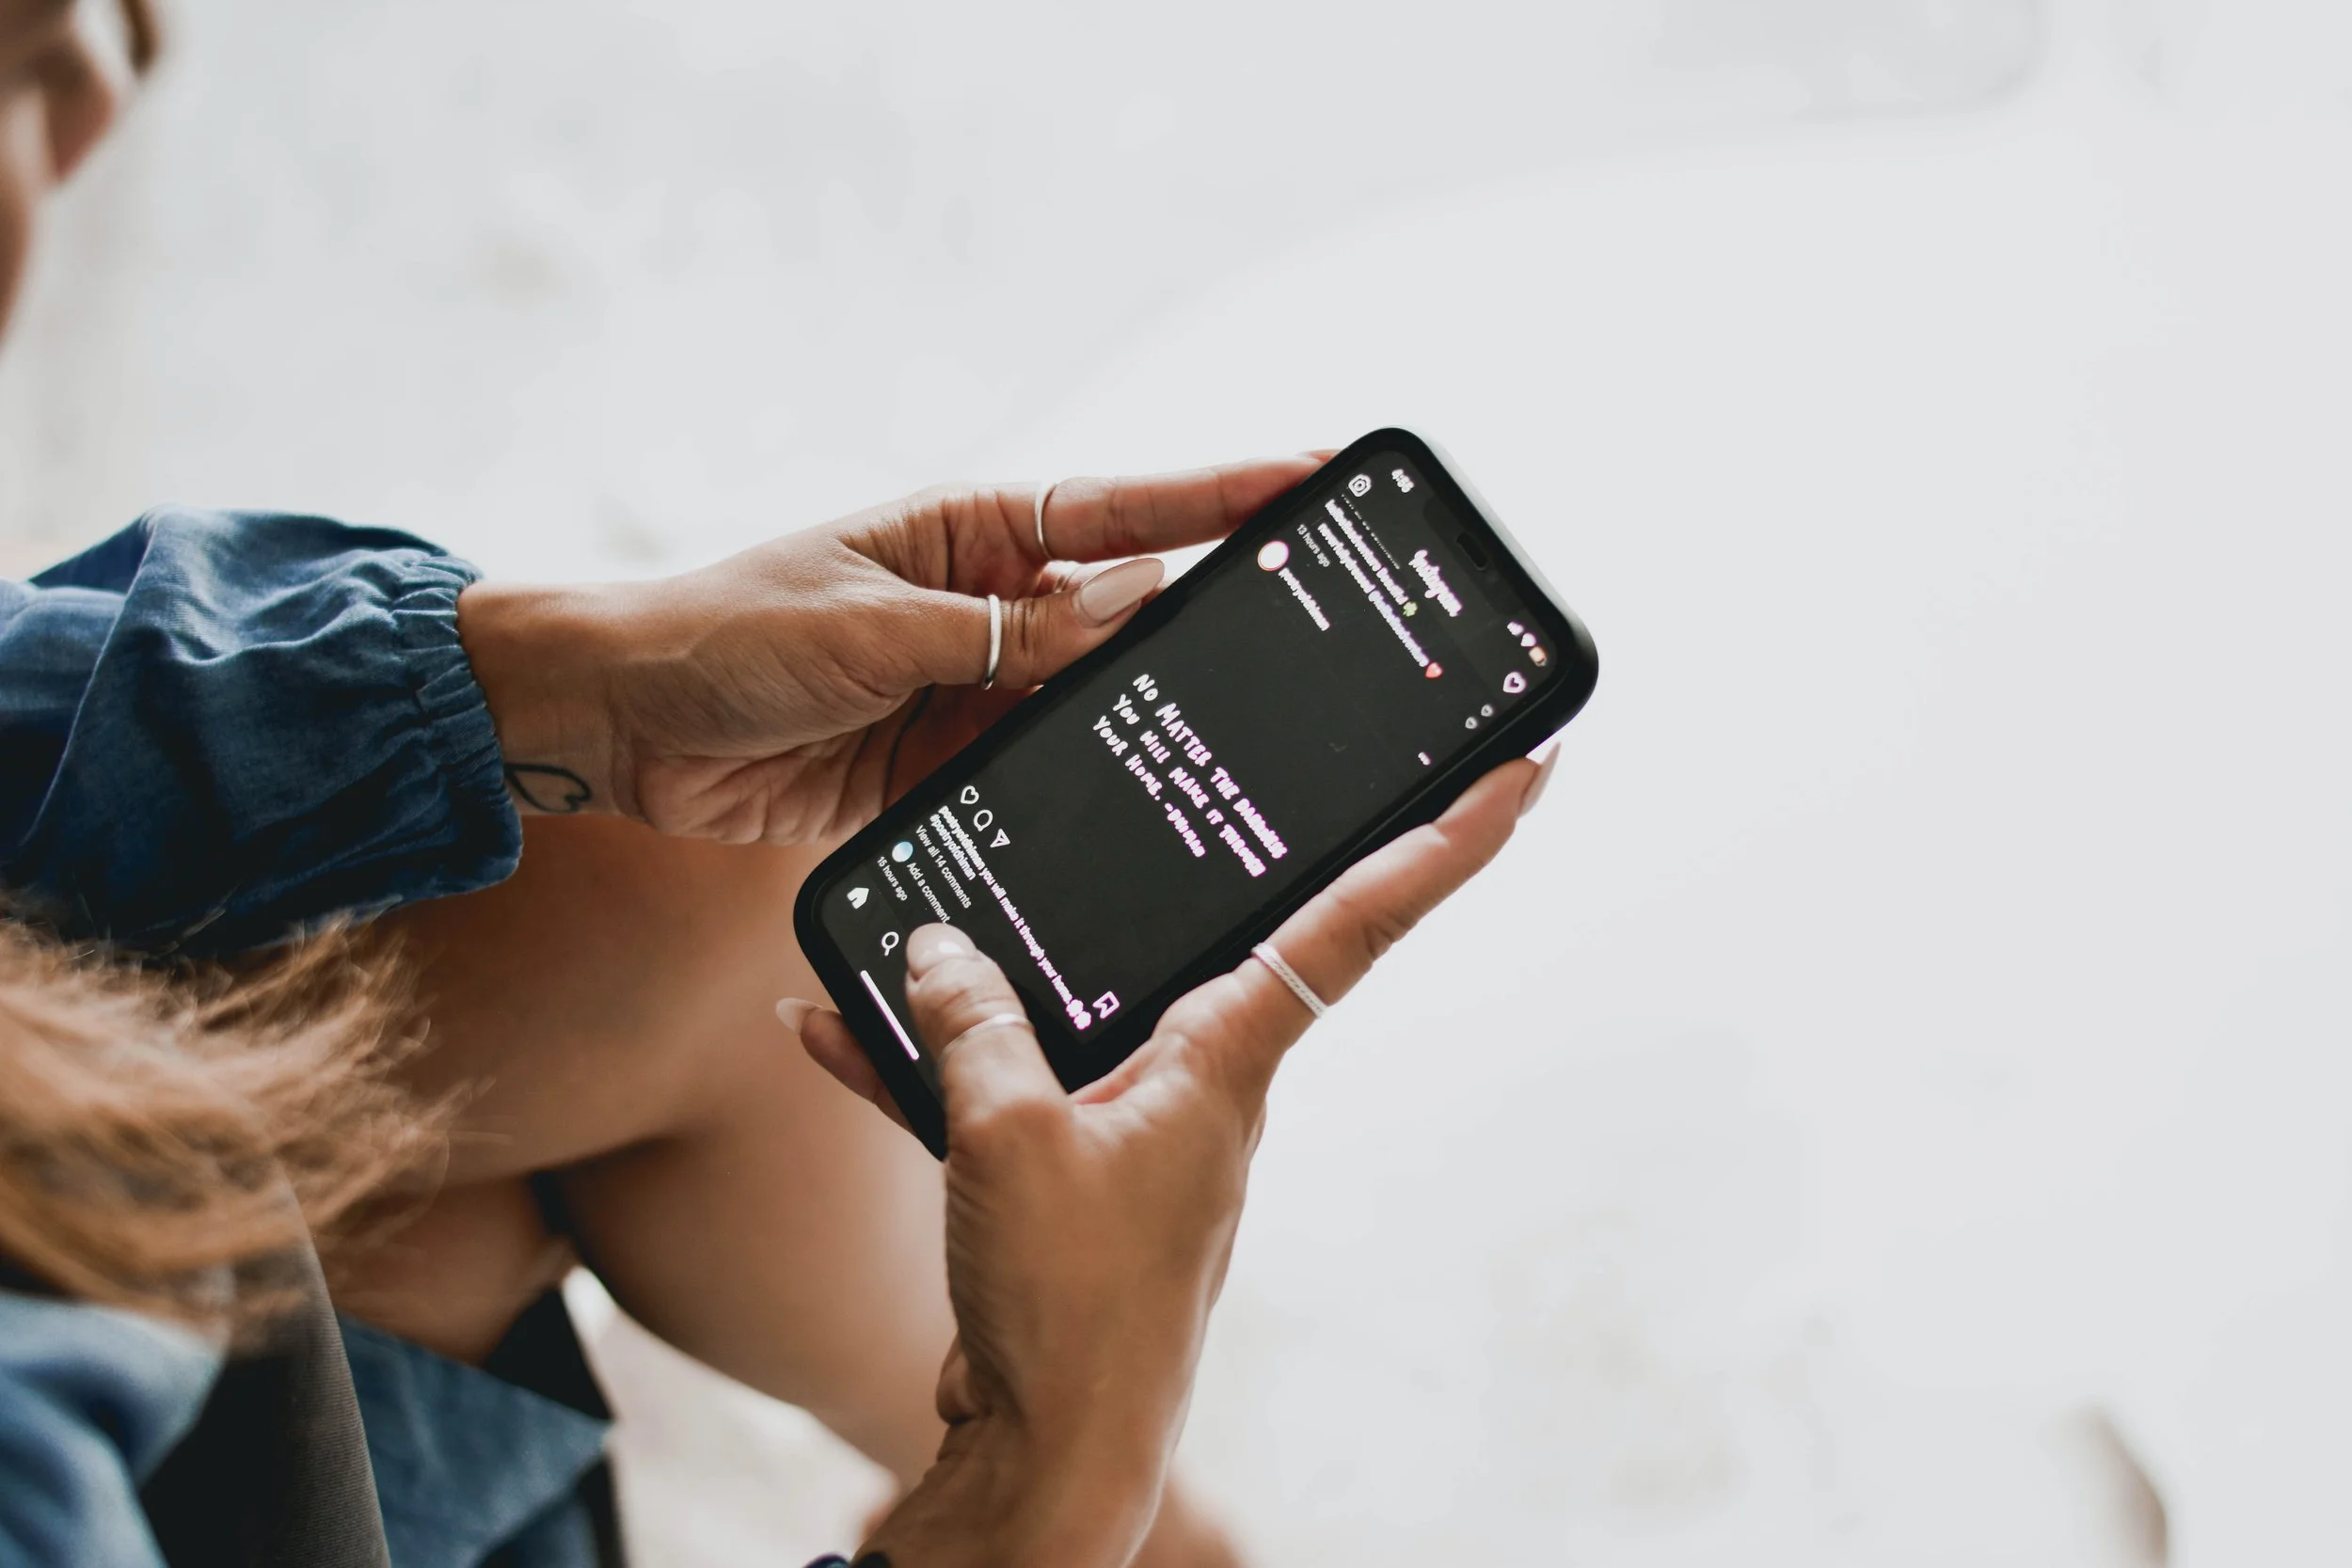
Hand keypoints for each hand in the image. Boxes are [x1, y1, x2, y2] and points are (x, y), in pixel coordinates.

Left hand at [457, 458, 1318, 842]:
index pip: (1123, 511)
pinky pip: (1033, 780)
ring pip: (1089, 708)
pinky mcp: (945, 770)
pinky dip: (1074, 796)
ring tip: (1244, 741)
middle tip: (1313, 640)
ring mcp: (973, 693)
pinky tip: (1133, 814)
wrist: (620, 728)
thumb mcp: (871, 627)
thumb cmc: (726, 634)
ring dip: (1144, 724)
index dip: (1222, 495)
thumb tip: (1126, 615)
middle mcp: (990, 610)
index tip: (1313, 478)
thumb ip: (997, 635)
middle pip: (1126, 618)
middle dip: (1209, 628)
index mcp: (973, 537)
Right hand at [782, 752, 1555, 1564]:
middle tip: (1277, 762)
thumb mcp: (1006, 1136)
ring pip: (1083, 1014)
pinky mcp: (1077, 1182)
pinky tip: (846, 1032)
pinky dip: (937, 1066)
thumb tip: (938, 947)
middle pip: (1229, 943)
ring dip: (1003, 979)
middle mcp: (1202, 1093)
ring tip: (921, 915)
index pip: (1359, 925)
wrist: (1049, 1451)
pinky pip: (1013, 1090)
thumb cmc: (1066, 1304)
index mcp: (1226, 1067)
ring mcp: (1142, 1138)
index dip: (1443, 846)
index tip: (1526, 772)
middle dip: (1233, 859)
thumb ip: (974, 1025)